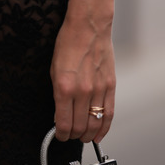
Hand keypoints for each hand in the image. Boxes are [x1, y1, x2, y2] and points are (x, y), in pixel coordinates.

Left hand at [50, 13, 115, 143]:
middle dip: (73, 136)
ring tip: (83, 137)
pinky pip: (109, 114)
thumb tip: (61, 114)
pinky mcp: (110, 86)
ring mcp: (98, 90)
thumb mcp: (54, 71)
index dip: (61, 135)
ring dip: (88, 135)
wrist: (88, 27)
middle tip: (70, 136)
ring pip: (95, 123)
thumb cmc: (68, 44)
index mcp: (64, 88)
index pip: (64, 124)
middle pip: (79, 127)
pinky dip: (104, 128)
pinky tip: (99, 135)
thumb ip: (58, 95)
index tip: (59, 135)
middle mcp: (82, 92)